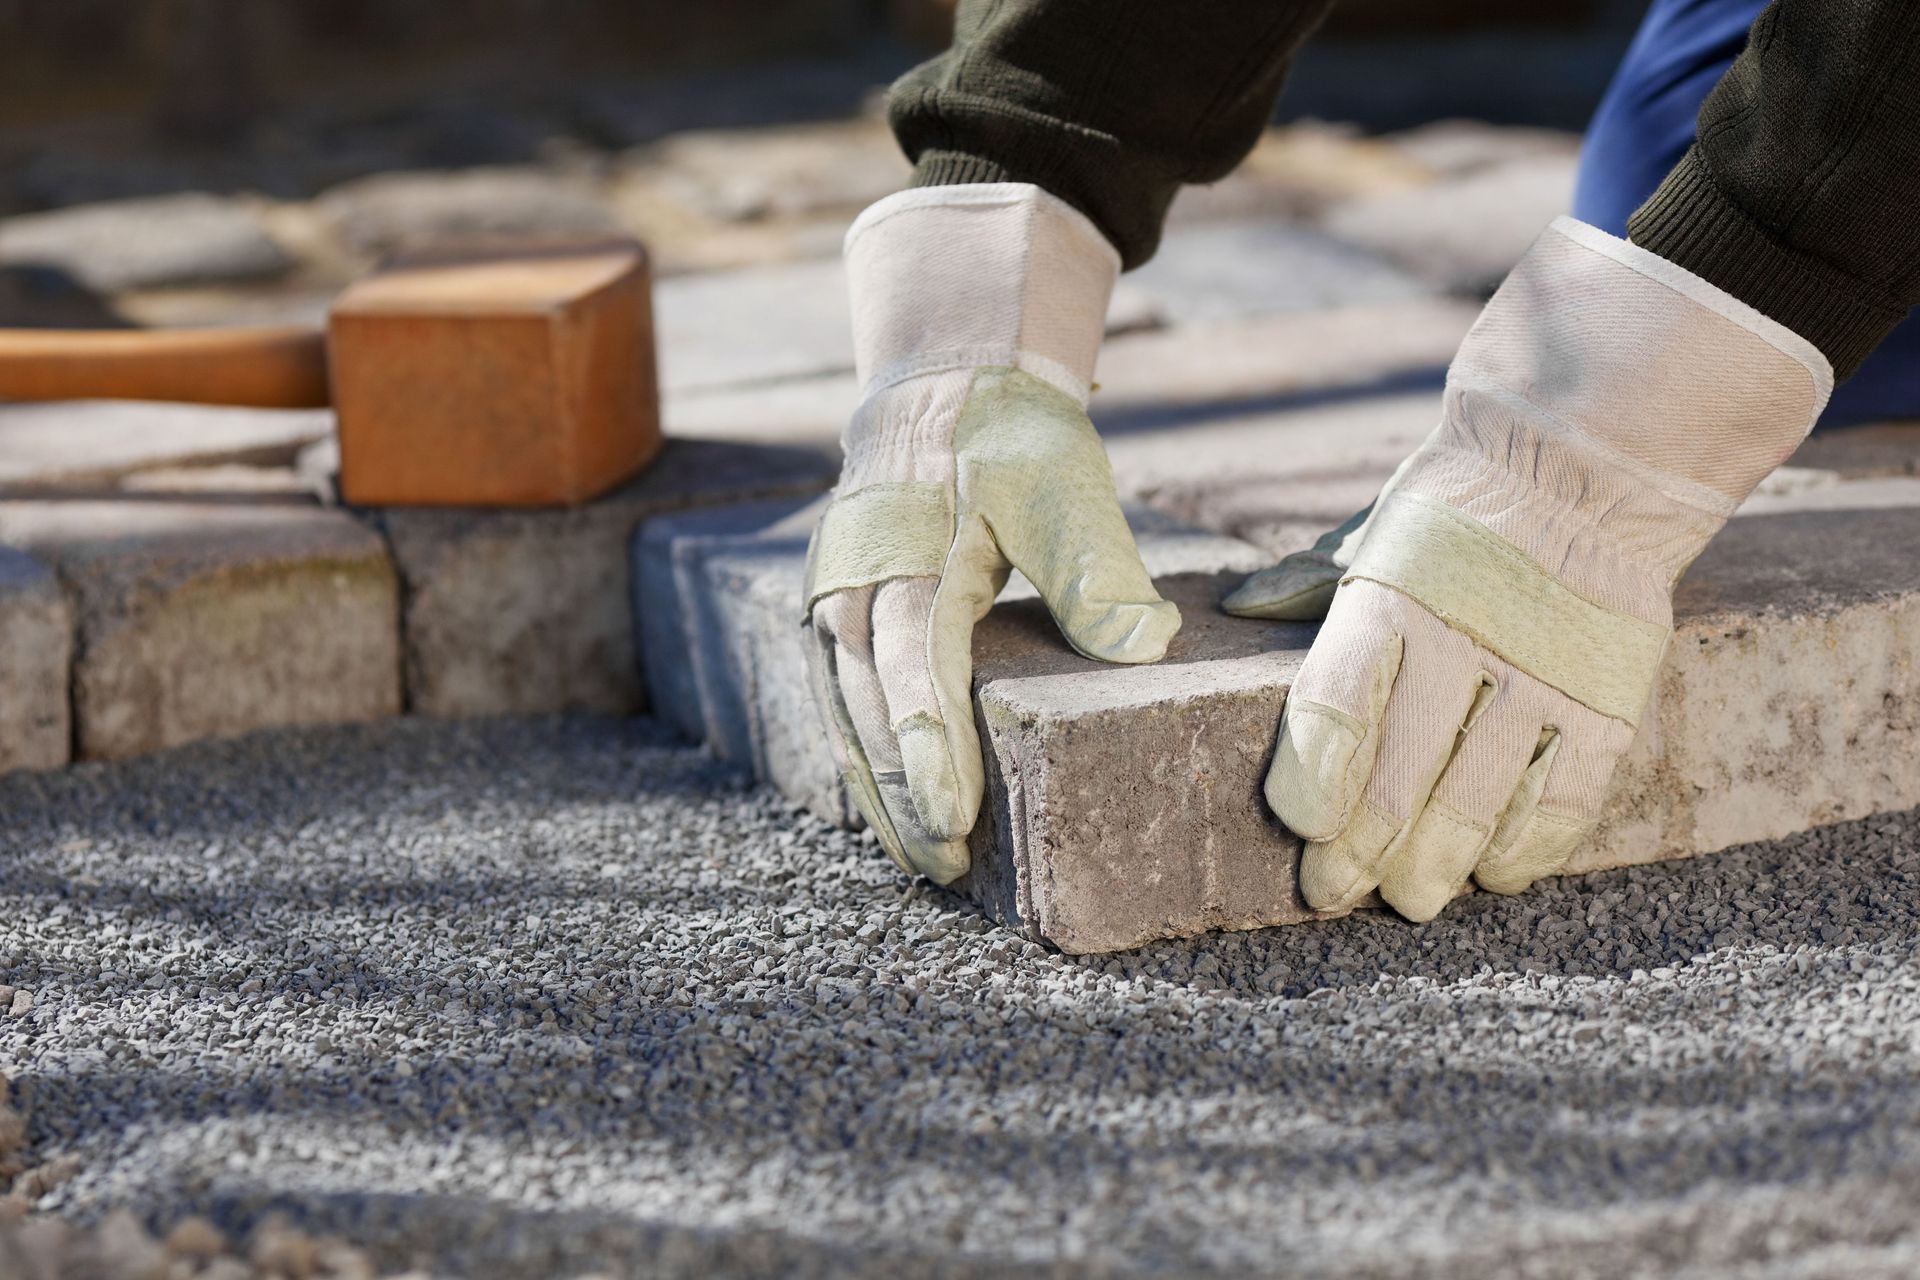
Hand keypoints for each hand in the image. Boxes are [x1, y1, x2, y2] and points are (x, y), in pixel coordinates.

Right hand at [804, 185, 1178, 882]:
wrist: (940, 381)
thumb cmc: (1010, 433)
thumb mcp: (1063, 480)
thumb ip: (1097, 566)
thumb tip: (1145, 644)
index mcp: (907, 550)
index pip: (912, 665)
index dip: (929, 749)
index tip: (952, 818)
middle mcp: (853, 581)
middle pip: (867, 707)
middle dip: (901, 794)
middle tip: (944, 866)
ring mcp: (835, 596)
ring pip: (846, 711)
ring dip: (878, 788)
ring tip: (923, 860)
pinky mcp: (839, 609)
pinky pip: (844, 695)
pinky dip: (867, 754)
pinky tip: (897, 806)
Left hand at [1225, 218, 1829, 920]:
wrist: (1587, 467)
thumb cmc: (1457, 513)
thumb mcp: (1374, 534)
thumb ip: (1310, 582)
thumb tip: (1237, 607)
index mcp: (1388, 598)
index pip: (1336, 707)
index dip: (1313, 782)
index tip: (1301, 829)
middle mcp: (1462, 641)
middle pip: (1401, 777)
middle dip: (1362, 852)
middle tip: (1335, 890)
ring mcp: (1541, 675)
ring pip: (1478, 802)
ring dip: (1438, 865)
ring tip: (1410, 897)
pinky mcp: (1607, 699)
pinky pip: (1565, 798)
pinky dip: (1527, 848)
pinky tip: (1496, 872)